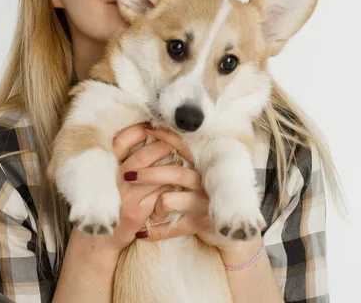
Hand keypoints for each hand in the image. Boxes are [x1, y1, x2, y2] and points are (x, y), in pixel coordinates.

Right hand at [100, 123, 174, 254]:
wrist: (98, 238)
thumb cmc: (108, 199)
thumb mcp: (108, 176)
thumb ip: (122, 157)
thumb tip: (146, 131)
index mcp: (105, 167)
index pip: (120, 142)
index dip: (136, 131)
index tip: (151, 125)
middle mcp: (113, 181)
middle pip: (143, 157)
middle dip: (162, 146)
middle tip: (174, 142)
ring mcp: (125, 198)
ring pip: (154, 175)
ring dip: (170, 165)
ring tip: (180, 159)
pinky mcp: (136, 213)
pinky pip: (159, 194)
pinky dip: (170, 186)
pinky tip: (177, 182)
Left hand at [124, 125, 263, 256]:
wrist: (231, 225)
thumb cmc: (206, 193)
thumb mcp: (199, 172)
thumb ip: (183, 157)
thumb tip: (156, 132)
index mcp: (202, 165)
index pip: (183, 145)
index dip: (165, 136)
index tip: (146, 128)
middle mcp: (204, 181)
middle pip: (174, 172)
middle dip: (148, 173)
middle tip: (128, 175)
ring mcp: (202, 203)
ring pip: (168, 199)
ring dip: (151, 205)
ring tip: (142, 210)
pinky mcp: (199, 224)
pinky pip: (170, 228)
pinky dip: (154, 231)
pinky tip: (142, 232)